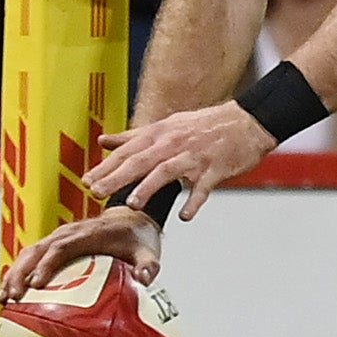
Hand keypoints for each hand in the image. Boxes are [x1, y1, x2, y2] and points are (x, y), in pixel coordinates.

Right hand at [0, 206, 157, 299]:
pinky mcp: (53, 246)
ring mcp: (58, 238)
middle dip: (21, 272)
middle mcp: (68, 233)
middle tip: (11, 297)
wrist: (131, 220)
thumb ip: (148, 264)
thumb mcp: (148, 251)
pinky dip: (17, 274)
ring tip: (2, 299)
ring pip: (29, 253)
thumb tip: (145, 279)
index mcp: (89, 233)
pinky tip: (8, 296)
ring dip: (13, 274)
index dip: (48, 264)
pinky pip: (30, 258)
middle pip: (38, 250)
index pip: (63, 246)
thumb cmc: (138, 240)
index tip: (37, 284)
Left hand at [78, 100, 274, 221]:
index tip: (87, 180)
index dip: (106, 166)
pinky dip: (194, 201)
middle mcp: (175, 143)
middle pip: (141, 160)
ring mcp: (195, 156)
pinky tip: (185, 215)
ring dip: (149, 187)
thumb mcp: (168, 125)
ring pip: (167, 171)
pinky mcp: (216, 169)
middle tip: (96, 191)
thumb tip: (104, 140)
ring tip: (132, 203)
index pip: (128, 150)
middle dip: (116, 176)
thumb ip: (134, 136)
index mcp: (161, 133)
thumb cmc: (207, 126)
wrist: (249, 121)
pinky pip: (203, 187)